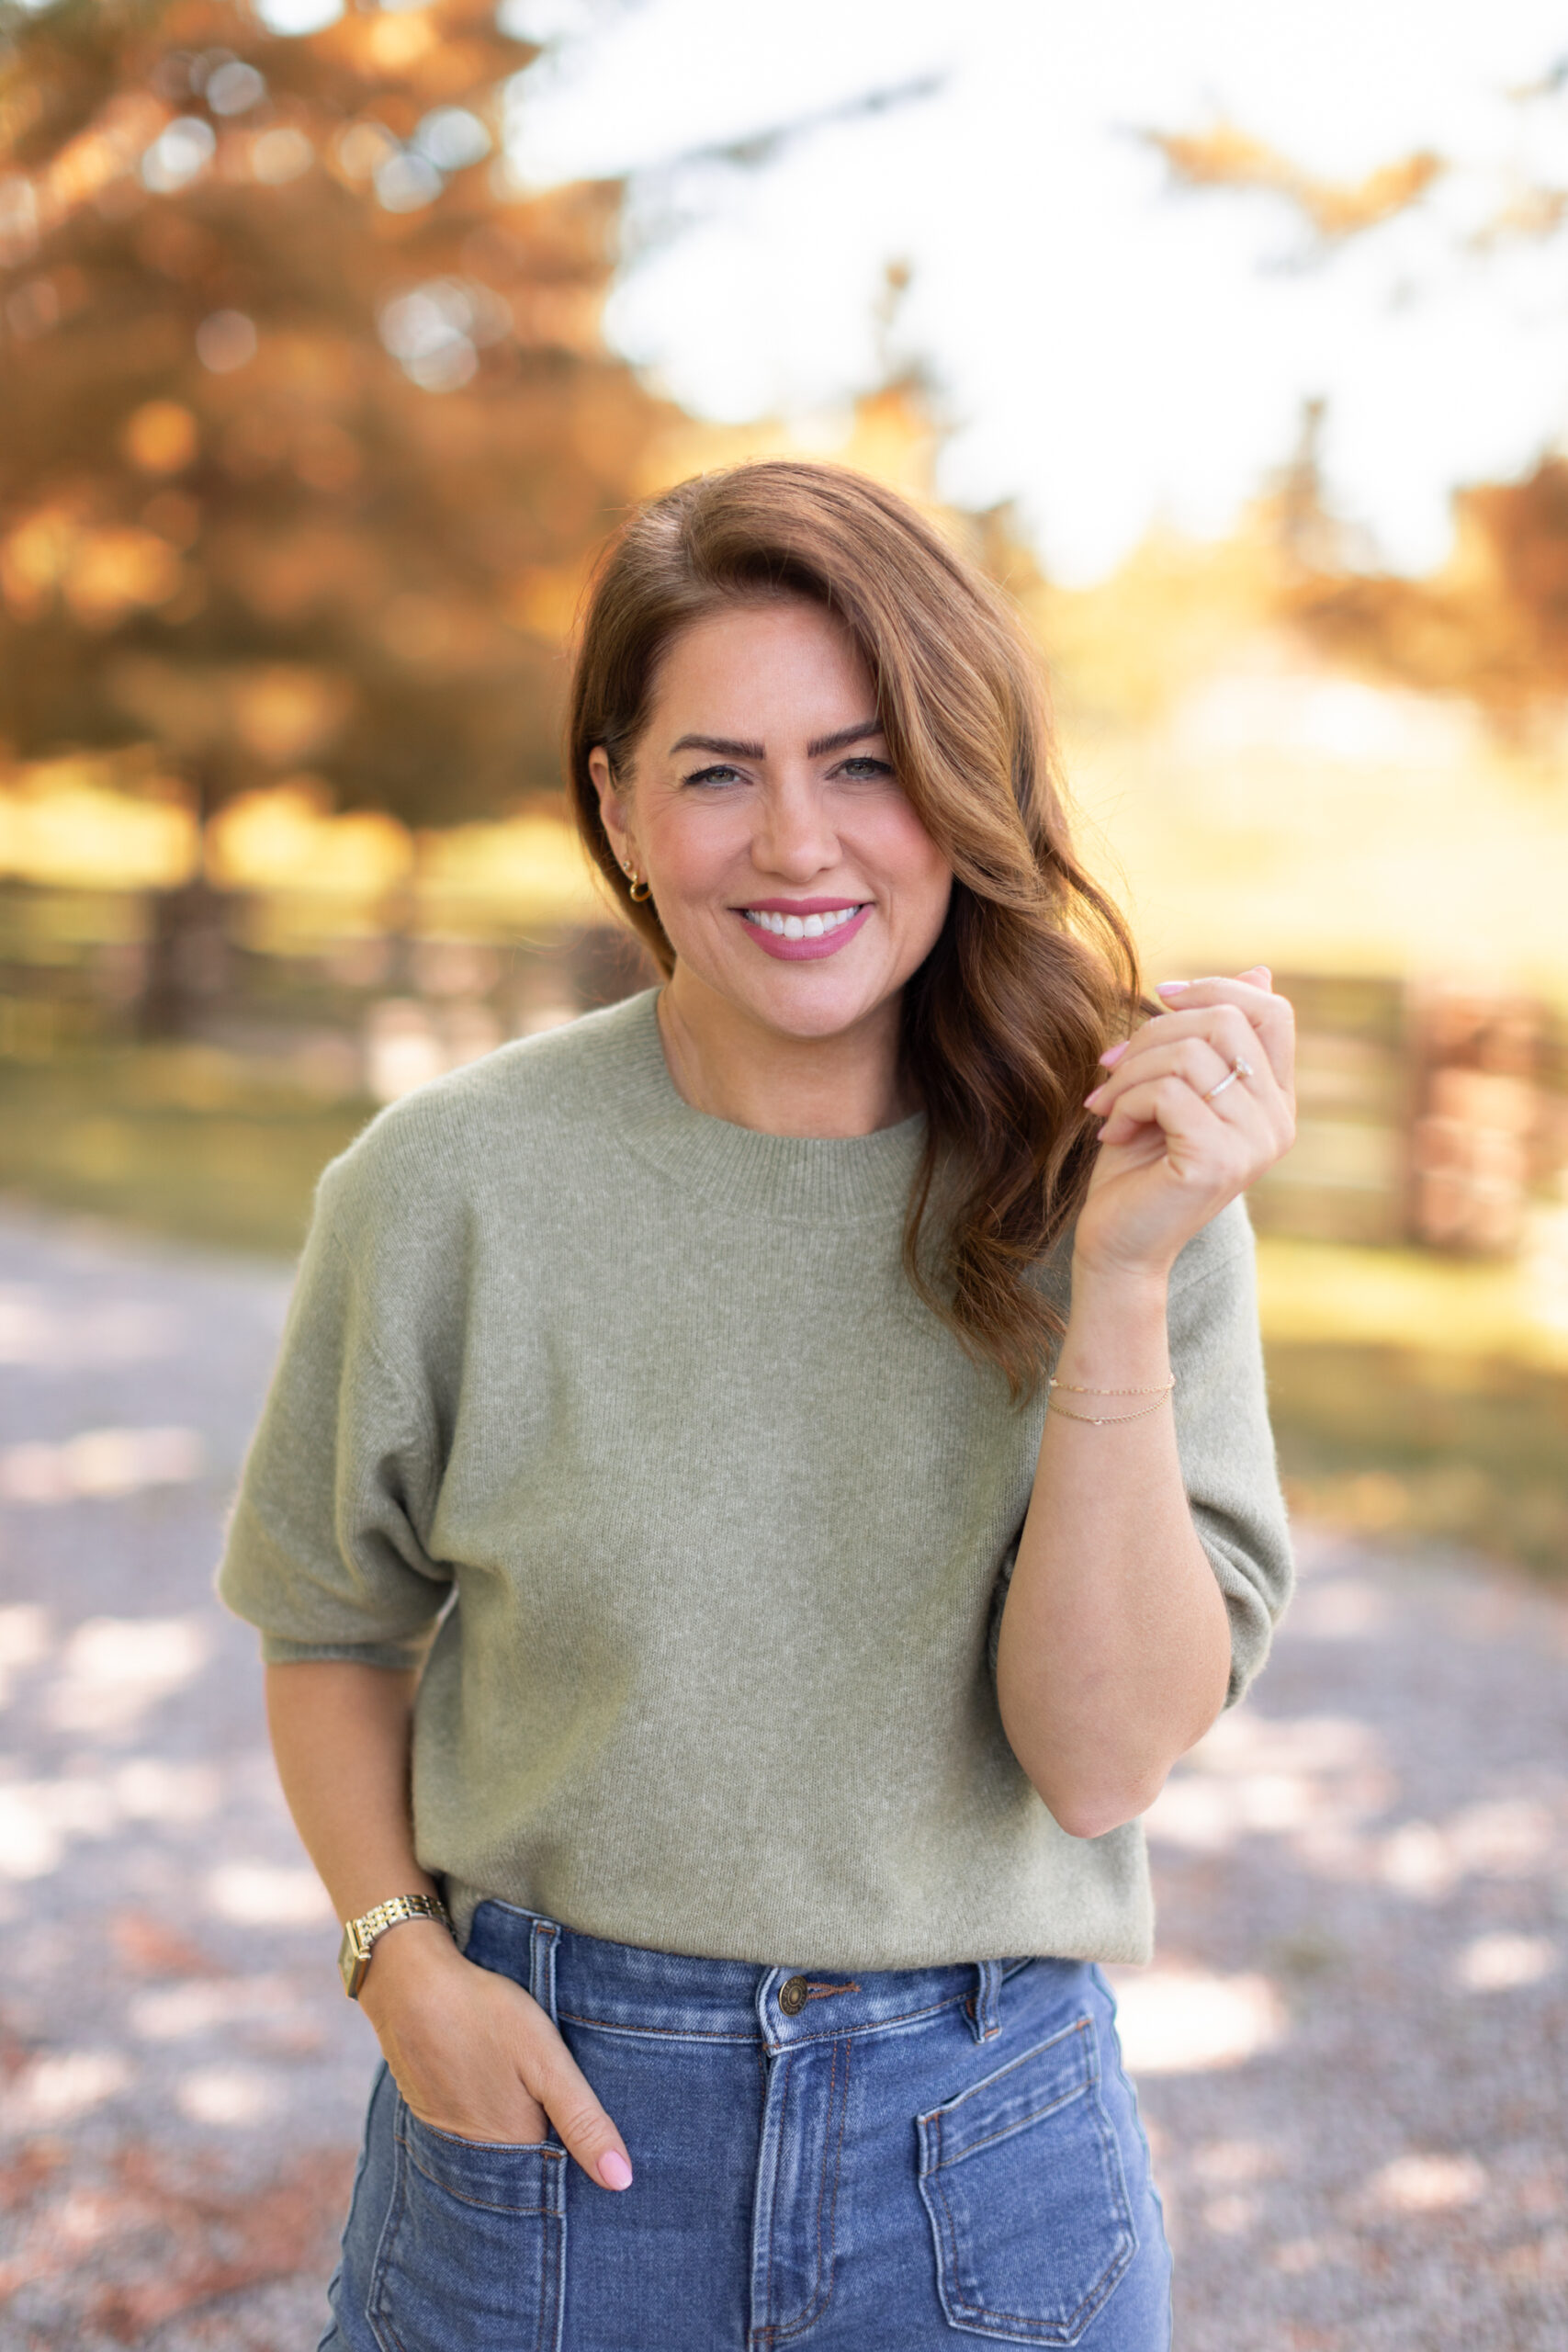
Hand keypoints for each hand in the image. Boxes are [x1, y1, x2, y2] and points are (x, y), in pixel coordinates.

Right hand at [359, 1920, 632, 2189]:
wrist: (410, 1986)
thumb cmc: (485, 2016)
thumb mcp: (548, 2061)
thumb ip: (583, 2121)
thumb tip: (621, 2182)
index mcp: (514, 2146)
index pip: (557, 2169)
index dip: (578, 2151)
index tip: (593, 2132)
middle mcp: (476, 2154)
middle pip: (523, 2159)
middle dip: (546, 2140)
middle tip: (557, 2099)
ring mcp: (446, 2133)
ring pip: (494, 2143)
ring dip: (512, 2126)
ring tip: (523, 2088)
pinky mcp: (427, 2109)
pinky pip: (465, 2125)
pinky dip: (482, 2111)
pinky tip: (489, 2080)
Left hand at [1073, 966, 1295, 1283]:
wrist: (1117, 1244)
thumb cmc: (1138, 1166)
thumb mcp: (1173, 1087)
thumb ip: (1210, 1038)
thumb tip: (1260, 970)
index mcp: (1275, 1100)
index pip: (1274, 1012)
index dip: (1216, 988)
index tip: (1159, 996)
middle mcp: (1278, 1121)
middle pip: (1226, 1021)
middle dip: (1153, 1032)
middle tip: (1112, 1067)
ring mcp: (1255, 1143)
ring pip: (1190, 1054)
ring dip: (1131, 1072)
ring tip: (1108, 1105)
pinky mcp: (1219, 1160)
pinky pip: (1169, 1092)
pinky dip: (1127, 1101)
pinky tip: (1112, 1130)